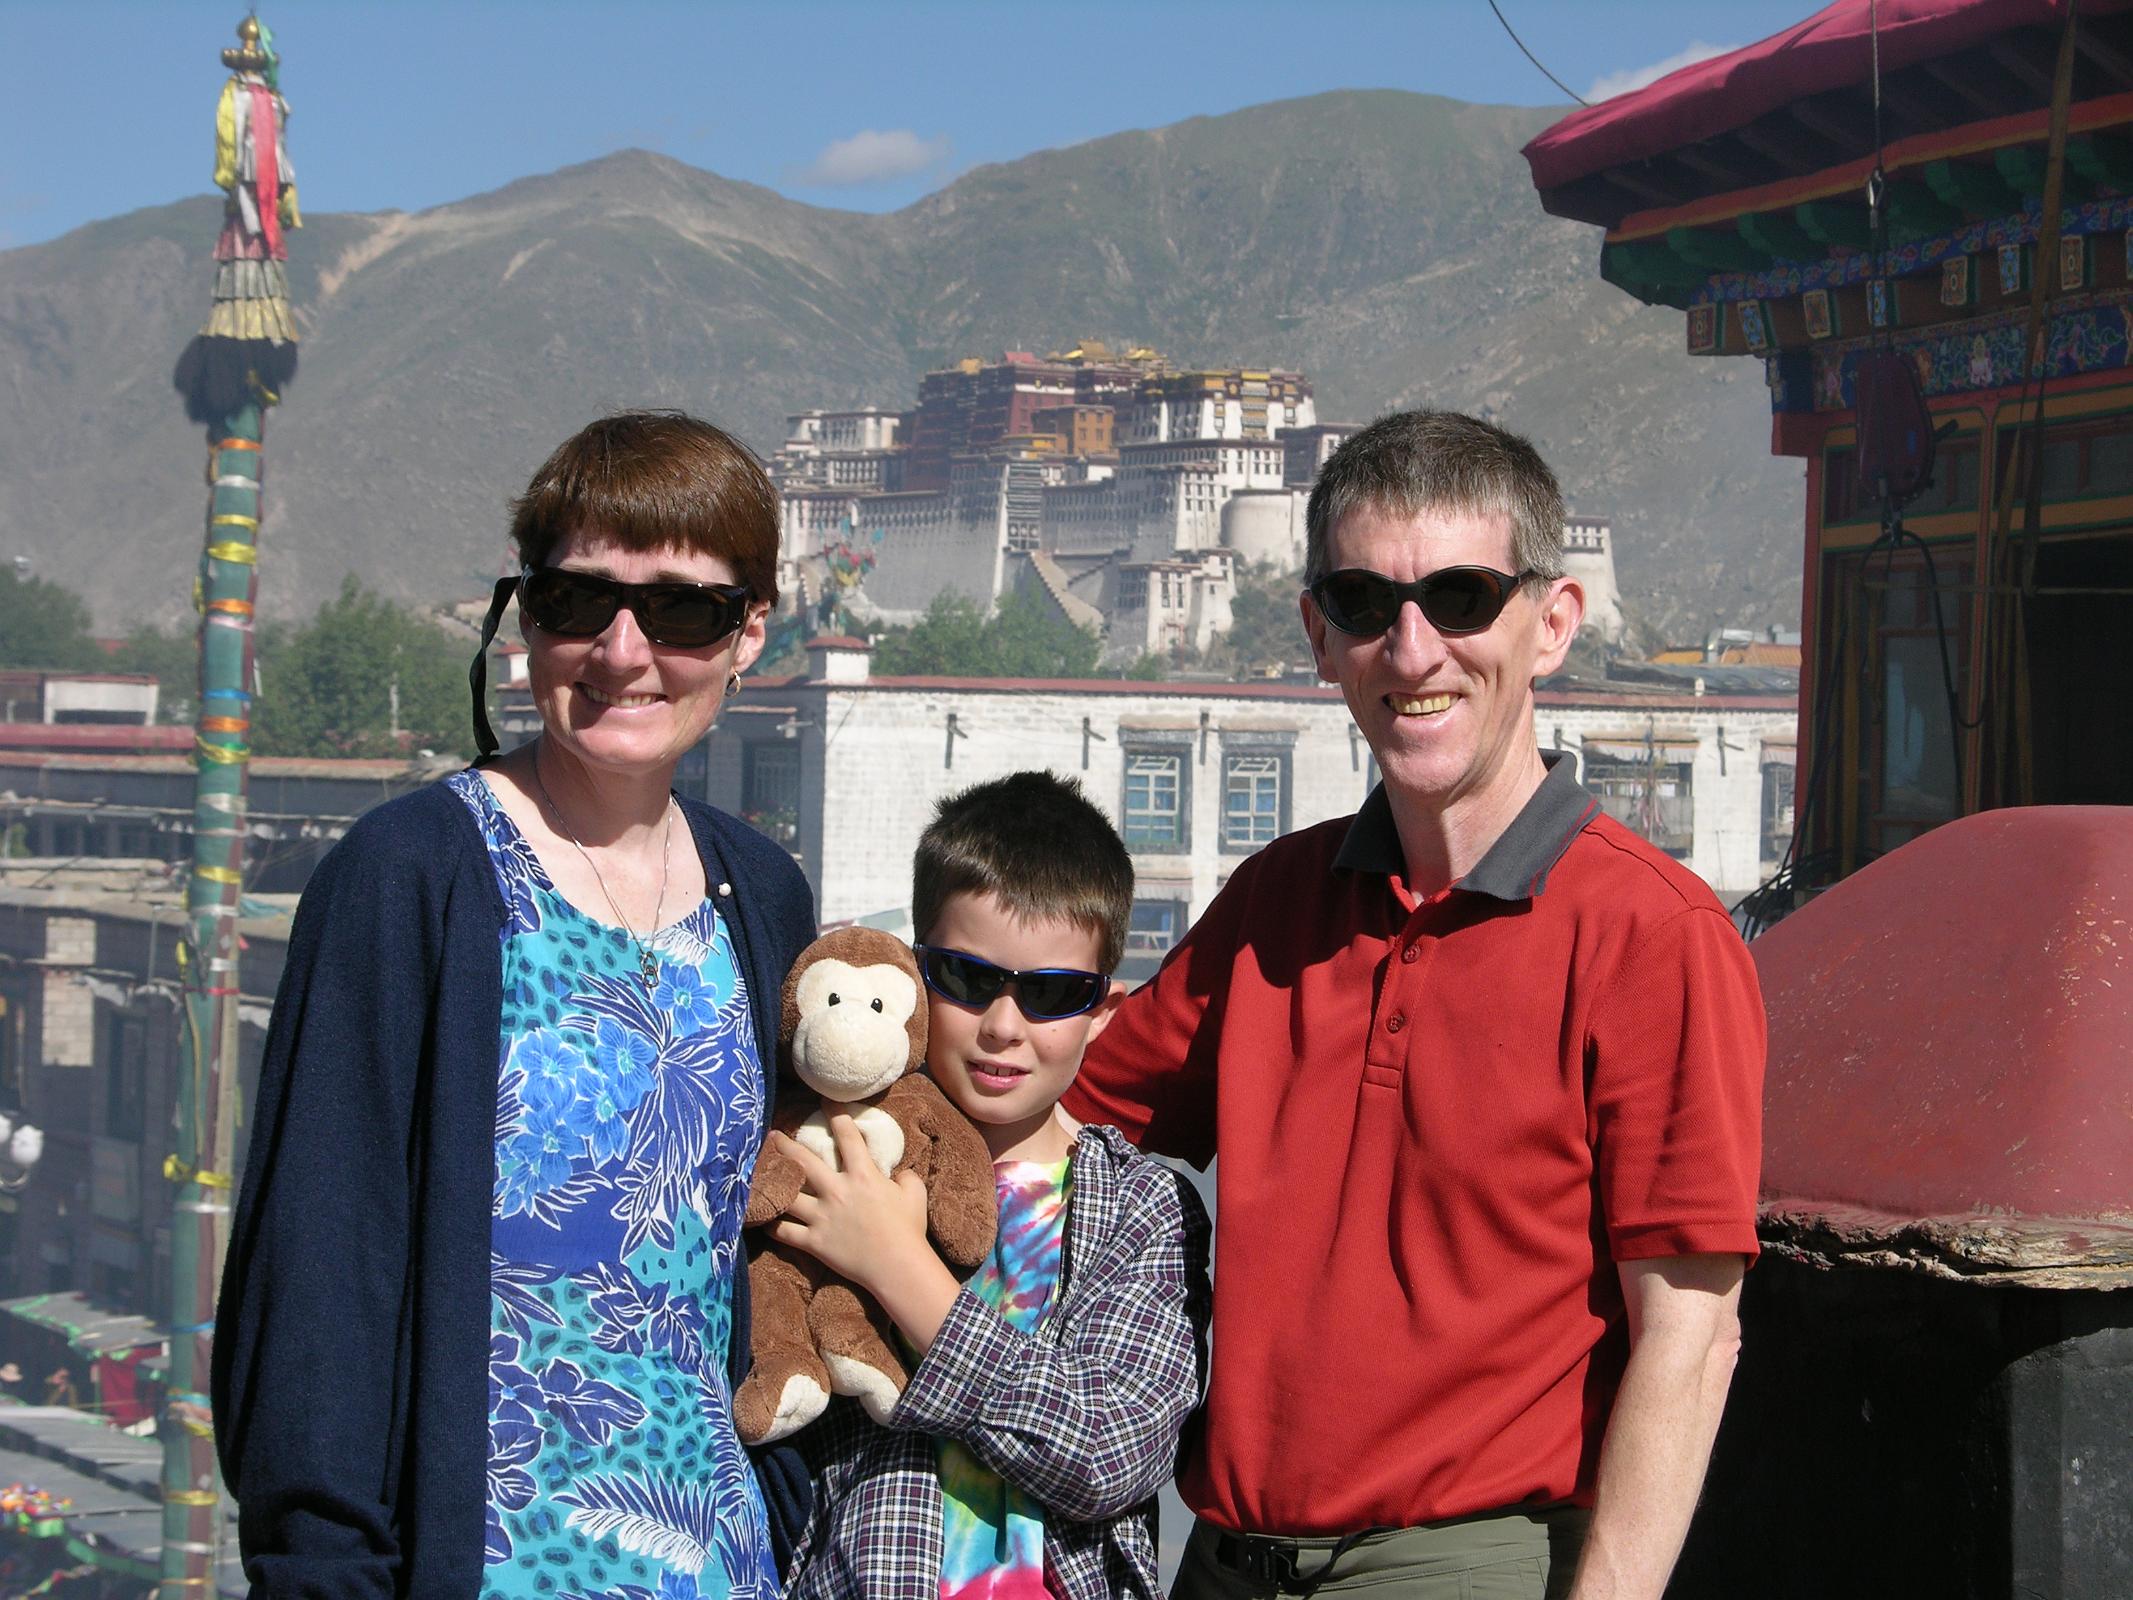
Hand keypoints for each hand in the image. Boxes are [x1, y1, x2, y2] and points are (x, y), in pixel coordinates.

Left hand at [768, 1116, 930, 1291]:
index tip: (825, 1101)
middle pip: (803, 1161)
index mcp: (863, 1175)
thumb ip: (905, 1177)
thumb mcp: (915, 1194)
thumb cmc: (909, 1230)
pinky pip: (785, 1232)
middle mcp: (837, 1191)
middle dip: (785, 1145)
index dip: (836, 1113)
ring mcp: (822, 1217)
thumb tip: (899, 1173)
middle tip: (772, 1136)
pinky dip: (772, 1225)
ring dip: (771, 1182)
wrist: (898, 1267)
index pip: (847, 1136)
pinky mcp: (814, 1242)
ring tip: (757, 1175)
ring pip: (787, 1194)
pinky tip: (764, 1218)